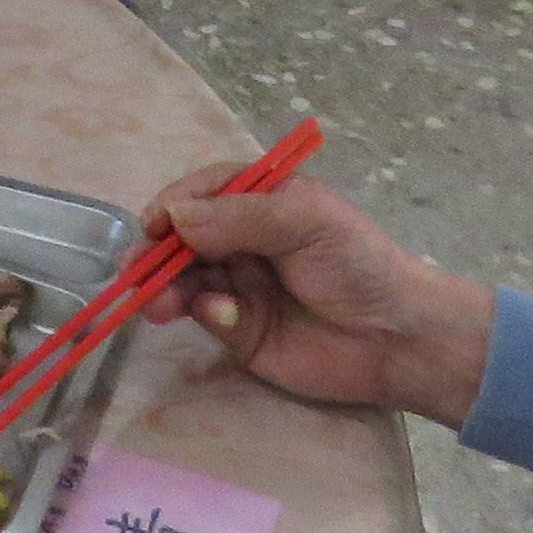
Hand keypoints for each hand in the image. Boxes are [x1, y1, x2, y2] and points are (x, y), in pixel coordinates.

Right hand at [133, 173, 496, 423]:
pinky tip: (223, 315)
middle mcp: (244, 241)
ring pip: (185, 279)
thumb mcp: (303, 221)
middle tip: (136, 271)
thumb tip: (174, 217)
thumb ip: (237, 217)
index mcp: (262, 202)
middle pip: (183, 238)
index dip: (172, 205)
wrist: (396, 338)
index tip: (150, 225)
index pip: (202, 194)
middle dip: (156, 252)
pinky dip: (205, 311)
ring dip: (166, 286)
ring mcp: (241, 286)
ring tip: (158, 303)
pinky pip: (207, 314)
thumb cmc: (357, 264)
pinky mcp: (241, 331)